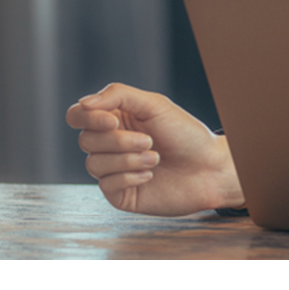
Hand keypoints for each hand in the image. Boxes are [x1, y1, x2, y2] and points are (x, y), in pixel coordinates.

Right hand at [65, 83, 244, 215]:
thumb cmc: (186, 134)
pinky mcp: (121, 194)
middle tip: (150, 141)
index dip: (87, 118)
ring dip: (127, 160)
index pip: (77, 116)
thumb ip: (118, 95)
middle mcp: (110, 145)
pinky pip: (106, 185)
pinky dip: (129, 177)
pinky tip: (151, 175)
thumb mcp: (154, 105)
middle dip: (118, 141)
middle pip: (86, 140)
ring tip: (156, 159)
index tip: (113, 121)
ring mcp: (114, 171)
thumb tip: (83, 104)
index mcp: (114, 120)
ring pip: (94, 164)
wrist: (211, 168)